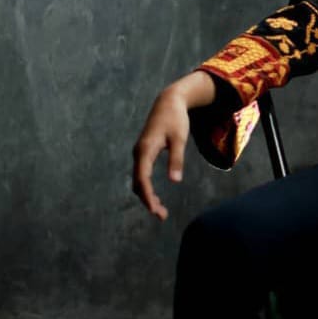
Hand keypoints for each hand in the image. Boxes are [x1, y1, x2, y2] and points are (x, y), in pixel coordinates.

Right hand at [131, 86, 191, 220]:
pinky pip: (141, 175)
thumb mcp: (179, 139)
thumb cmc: (175, 119)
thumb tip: (175, 181)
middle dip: (148, 200)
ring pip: (138, 180)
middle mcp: (138, 153)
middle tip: (162, 216)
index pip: (142, 178)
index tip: (154, 210)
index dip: (147, 195)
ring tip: (161, 211)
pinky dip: (147, 188)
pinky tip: (157, 198)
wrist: (168, 102)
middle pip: (138, 183)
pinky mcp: (143, 154)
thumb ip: (176, 159)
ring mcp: (139, 154)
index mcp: (145, 149)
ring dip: (147, 196)